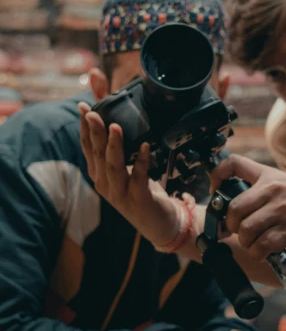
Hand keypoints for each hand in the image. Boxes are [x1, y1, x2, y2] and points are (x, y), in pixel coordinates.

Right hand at [78, 103, 192, 246]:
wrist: (158, 224)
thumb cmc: (140, 189)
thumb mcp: (126, 165)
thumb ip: (118, 143)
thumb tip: (113, 115)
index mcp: (99, 173)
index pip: (87, 147)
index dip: (84, 127)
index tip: (83, 106)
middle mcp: (104, 183)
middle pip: (97, 154)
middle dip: (95, 133)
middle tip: (92, 113)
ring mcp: (120, 193)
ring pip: (114, 167)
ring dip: (114, 146)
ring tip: (115, 127)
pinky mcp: (139, 200)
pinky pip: (139, 178)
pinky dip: (142, 161)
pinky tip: (146, 146)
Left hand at [210, 155, 285, 259]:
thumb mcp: (283, 183)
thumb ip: (261, 191)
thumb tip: (233, 210)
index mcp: (267, 175)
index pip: (232, 163)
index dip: (216, 177)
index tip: (217, 194)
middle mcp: (272, 189)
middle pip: (233, 208)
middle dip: (231, 226)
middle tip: (240, 232)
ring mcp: (282, 210)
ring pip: (246, 230)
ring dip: (246, 242)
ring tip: (255, 243)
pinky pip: (263, 245)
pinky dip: (259, 253)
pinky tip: (266, 251)